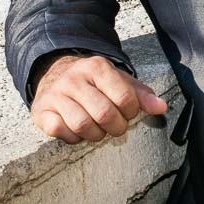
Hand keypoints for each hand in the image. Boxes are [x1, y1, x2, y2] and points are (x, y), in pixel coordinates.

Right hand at [30, 53, 167, 143]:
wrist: (54, 73)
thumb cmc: (92, 82)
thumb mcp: (117, 80)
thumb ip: (140, 94)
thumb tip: (161, 107)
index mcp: (97, 67)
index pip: (124, 97)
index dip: (130, 112)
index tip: (127, 112)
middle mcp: (74, 78)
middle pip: (104, 114)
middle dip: (115, 127)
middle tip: (115, 126)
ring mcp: (56, 94)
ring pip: (82, 125)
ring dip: (95, 134)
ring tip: (97, 128)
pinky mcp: (42, 110)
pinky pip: (60, 130)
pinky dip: (72, 137)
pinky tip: (76, 130)